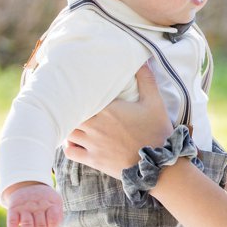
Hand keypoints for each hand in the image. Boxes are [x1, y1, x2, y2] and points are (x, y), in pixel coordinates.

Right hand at [4, 182, 63, 226]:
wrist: (28, 184)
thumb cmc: (45, 199)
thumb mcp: (55, 202)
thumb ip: (57, 216)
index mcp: (50, 204)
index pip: (54, 217)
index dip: (53, 226)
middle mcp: (37, 206)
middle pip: (41, 224)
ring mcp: (25, 207)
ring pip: (27, 224)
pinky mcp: (13, 209)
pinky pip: (12, 221)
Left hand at [63, 63, 174, 177]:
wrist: (160, 166)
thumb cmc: (158, 132)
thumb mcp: (156, 103)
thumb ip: (147, 80)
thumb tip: (143, 60)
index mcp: (108, 110)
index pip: (80, 96)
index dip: (74, 91)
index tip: (74, 87)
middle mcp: (95, 126)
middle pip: (69, 113)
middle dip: (68, 108)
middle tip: (69, 103)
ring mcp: (92, 144)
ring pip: (67, 131)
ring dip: (67, 125)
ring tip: (72, 120)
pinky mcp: (93, 160)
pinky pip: (70, 151)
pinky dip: (68, 145)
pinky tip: (75, 140)